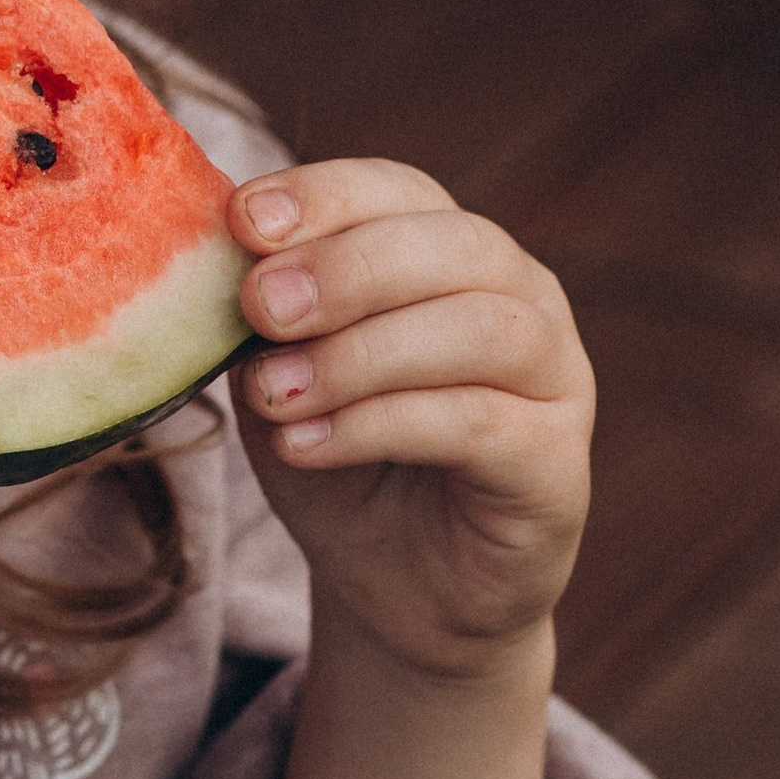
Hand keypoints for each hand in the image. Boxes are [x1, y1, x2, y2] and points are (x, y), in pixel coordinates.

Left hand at [230, 159, 591, 680]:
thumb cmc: (340, 456)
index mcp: (448, 251)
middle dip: (345, 267)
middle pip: (453, 244)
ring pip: (478, 329)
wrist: (397, 589)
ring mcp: (555, 379)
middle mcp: (520, 297)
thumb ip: (264, 317)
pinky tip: (306, 445)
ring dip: (359, 355)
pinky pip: (481, 424)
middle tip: (260, 306)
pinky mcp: (558, 465)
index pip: (398, 189)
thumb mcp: (280, 373)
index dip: (324, 195)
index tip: (243, 222)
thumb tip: (220, 256)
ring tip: (276, 394)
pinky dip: (379, 426)